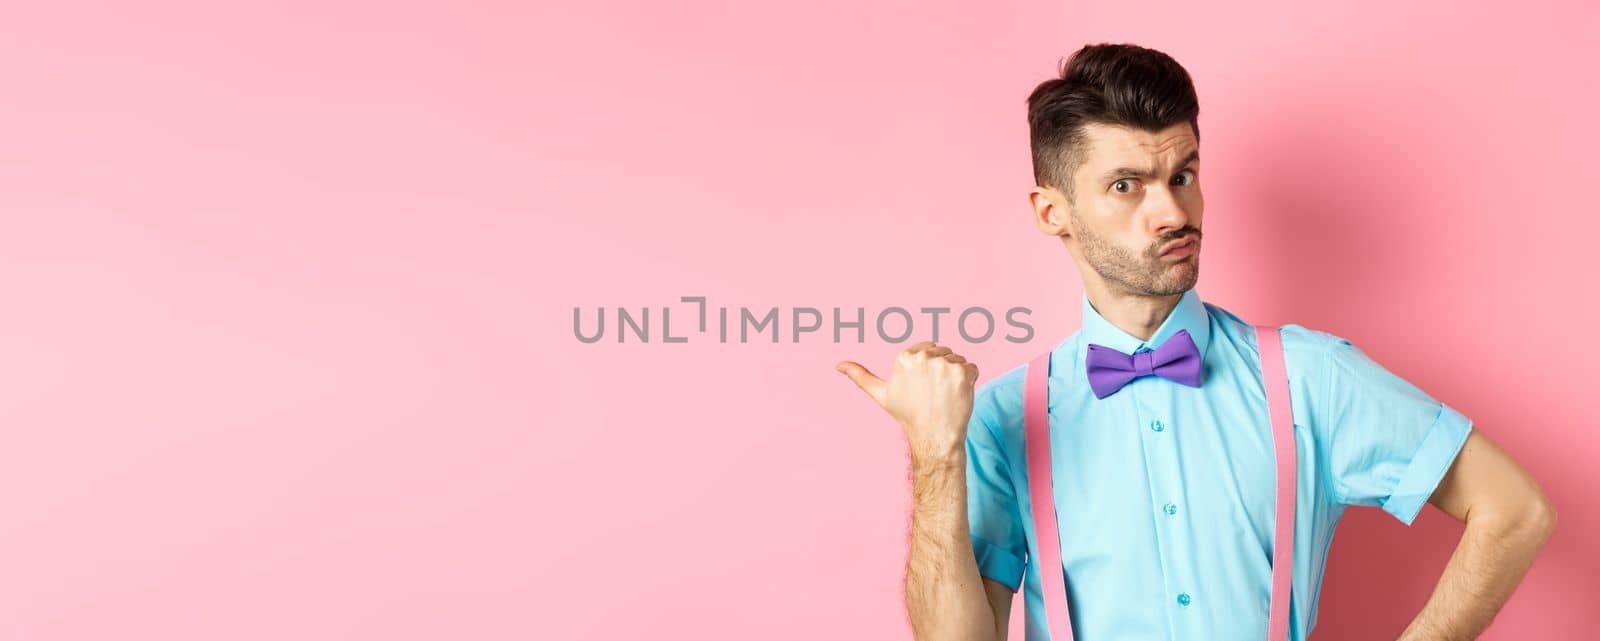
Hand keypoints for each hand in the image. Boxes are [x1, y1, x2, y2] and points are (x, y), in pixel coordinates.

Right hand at [836, 341, 979, 462]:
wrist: (933, 437)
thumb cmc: (908, 415)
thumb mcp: (882, 394)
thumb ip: (861, 376)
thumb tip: (837, 365)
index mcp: (904, 356)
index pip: (929, 349)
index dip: (929, 369)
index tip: (923, 388)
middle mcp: (923, 357)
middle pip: (945, 353)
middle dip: (943, 371)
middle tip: (934, 394)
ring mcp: (943, 365)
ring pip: (958, 361)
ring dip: (957, 377)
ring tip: (946, 396)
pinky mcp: (962, 373)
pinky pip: (973, 368)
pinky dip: (970, 382)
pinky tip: (959, 396)